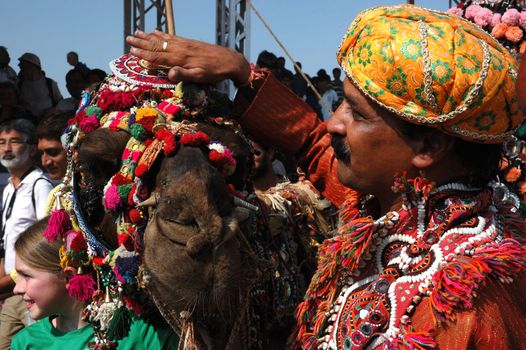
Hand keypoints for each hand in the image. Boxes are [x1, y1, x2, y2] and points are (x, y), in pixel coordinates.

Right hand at [126, 30, 250, 85]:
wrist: (230, 61)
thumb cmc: (215, 73)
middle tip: (128, 38)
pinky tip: (156, 31)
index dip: (144, 54)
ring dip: (149, 36)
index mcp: (181, 59)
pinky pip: (172, 37)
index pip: (158, 56)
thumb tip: (169, 74)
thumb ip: (184, 75)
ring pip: (163, 39)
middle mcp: (181, 49)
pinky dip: (162, 34)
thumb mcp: (200, 77)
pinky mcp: (190, 42)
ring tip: (137, 31)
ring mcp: (185, 44)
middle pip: (157, 45)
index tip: (130, 51)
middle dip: (142, 42)